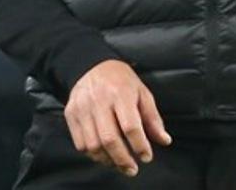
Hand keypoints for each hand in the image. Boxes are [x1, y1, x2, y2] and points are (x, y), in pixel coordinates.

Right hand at [64, 59, 171, 176]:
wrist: (93, 66)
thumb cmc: (121, 81)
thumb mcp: (142, 93)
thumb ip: (153, 118)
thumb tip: (164, 140)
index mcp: (120, 93)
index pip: (130, 126)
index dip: (140, 145)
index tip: (146, 156)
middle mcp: (99, 100)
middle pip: (109, 139)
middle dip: (123, 159)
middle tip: (132, 169)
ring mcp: (82, 108)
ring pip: (93, 145)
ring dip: (108, 160)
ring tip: (119, 163)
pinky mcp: (71, 114)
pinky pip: (80, 143)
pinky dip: (93, 155)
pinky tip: (104, 155)